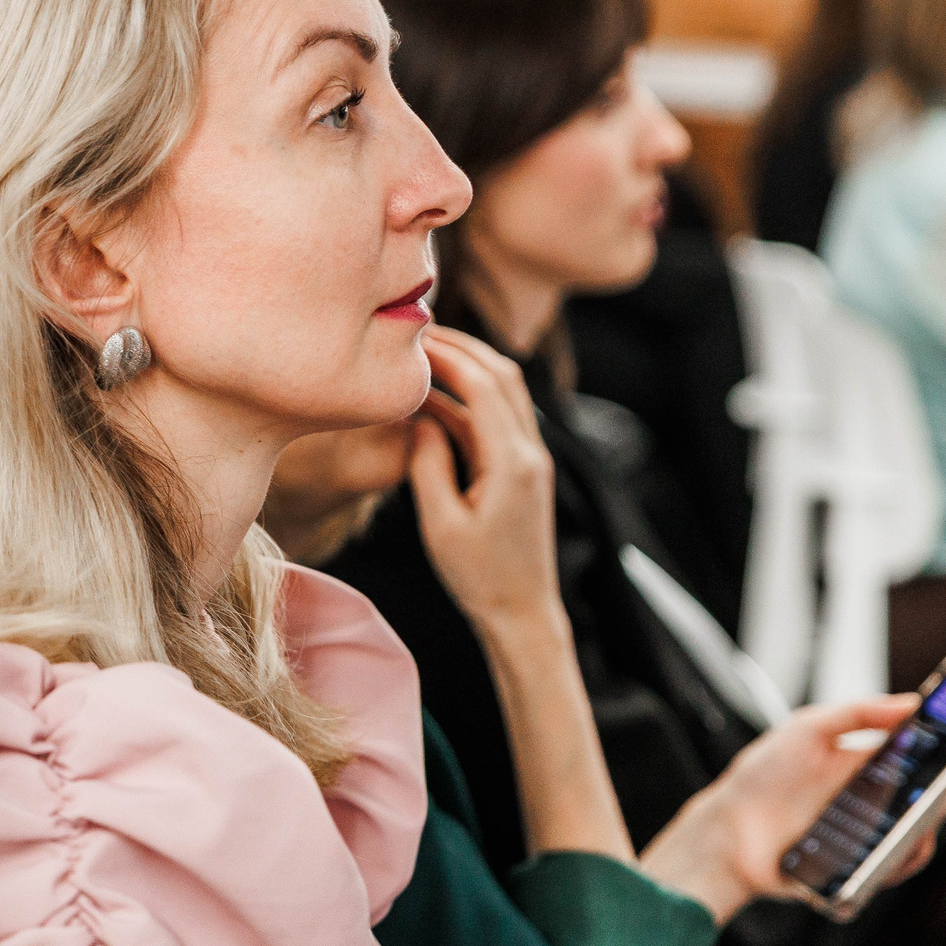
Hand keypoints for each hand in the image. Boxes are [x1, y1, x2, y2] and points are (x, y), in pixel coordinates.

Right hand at [408, 327, 565, 663]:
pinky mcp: (524, 470)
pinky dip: (469, 400)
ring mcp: (532, 459)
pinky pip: (498, 419)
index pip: (484, 385)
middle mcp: (530, 453)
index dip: (449, 354)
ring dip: (468, 368)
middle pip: (503, 375)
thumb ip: (427, 463)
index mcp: (512, 463)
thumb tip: (420, 418)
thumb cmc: (480, 578)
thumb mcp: (440, 523)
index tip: (414, 338)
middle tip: (420, 332)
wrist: (523, 613)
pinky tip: (434, 401)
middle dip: (462, 347)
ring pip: (505, 392)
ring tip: (424, 356)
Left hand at [638, 695, 921, 921]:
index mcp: (865, 764)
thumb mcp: (807, 729)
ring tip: (924, 817)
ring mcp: (867, 835)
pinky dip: (903, 860)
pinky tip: (900, 848)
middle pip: (927, 798)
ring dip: (926, 827)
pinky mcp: (860, 867)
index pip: (919, 756)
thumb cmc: (763, 776)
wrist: (729, 832)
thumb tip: (911, 703)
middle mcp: (872, 800)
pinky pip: (895, 867)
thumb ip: (858, 712)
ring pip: (917, 834)